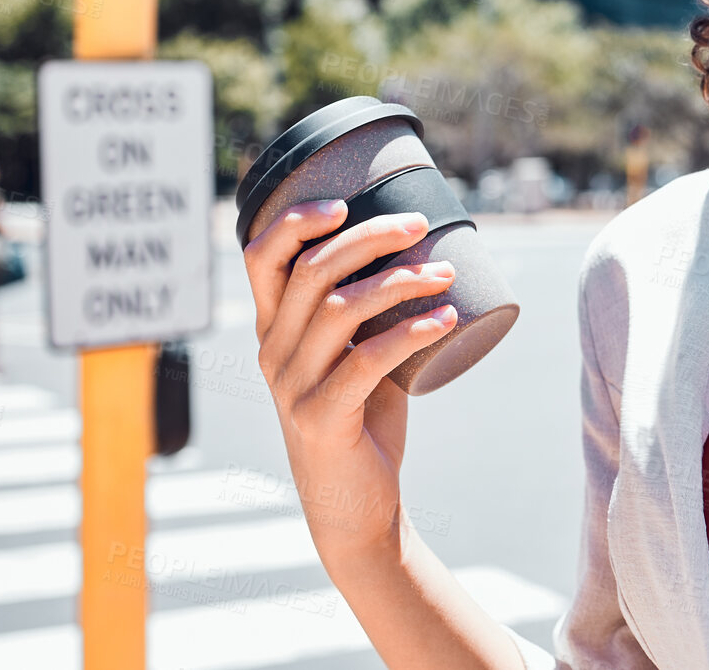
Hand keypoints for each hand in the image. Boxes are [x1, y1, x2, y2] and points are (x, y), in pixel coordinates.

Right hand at [244, 199, 457, 564]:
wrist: (355, 505)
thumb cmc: (363, 418)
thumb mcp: (357, 354)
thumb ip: (370, 314)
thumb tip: (426, 253)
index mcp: (274, 330)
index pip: (260, 259)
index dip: (295, 221)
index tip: (345, 203)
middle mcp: (273, 353)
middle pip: (311, 271)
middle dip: (369, 237)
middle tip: (421, 226)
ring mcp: (292, 387)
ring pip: (340, 309)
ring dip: (401, 281)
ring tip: (446, 273)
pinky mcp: (321, 418)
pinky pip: (367, 362)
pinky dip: (411, 332)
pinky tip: (447, 318)